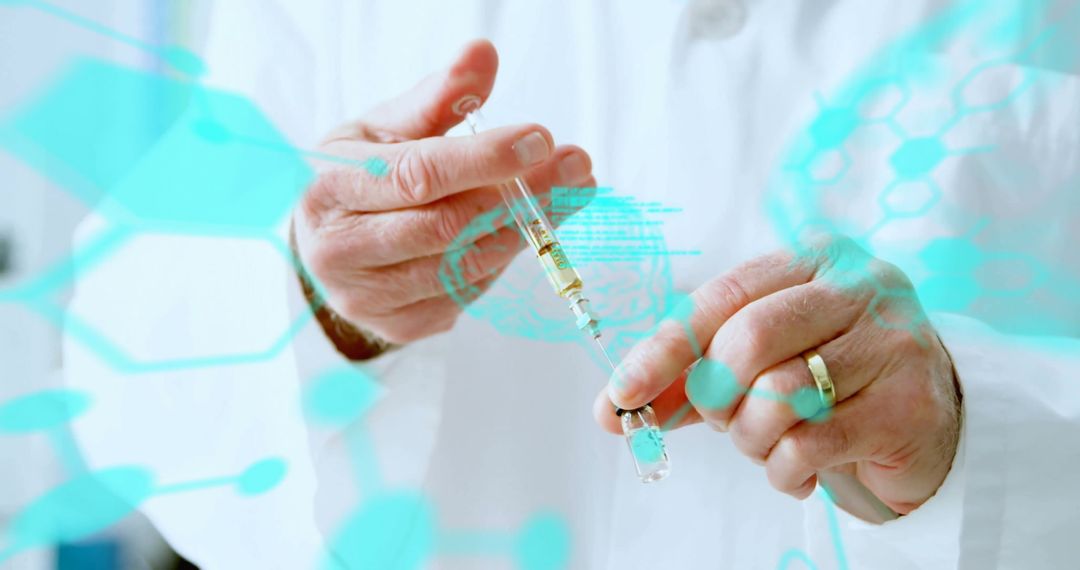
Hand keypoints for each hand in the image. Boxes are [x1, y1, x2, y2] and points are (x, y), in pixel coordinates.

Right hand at [293, 40, 595, 347]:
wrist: (325, 248)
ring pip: (464, 266)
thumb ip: (437, 97)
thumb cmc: (359, 178)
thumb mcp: (383, 129)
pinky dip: (501, 260)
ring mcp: (367, 297)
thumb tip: (482, 54)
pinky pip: (466, 295)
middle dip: (522, 194)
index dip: (484, 159)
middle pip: (448, 225)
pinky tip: (522, 230)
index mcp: (332, 189)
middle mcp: (341, 250)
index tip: (540, 139)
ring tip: (565, 194)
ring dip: (524, 229)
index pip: (418, 174)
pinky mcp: (397, 327)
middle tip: (573, 167)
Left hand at [593, 235, 961, 513]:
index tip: (621, 395)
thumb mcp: (757, 364)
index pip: (720, 298)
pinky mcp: (909, 406)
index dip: (664, 351)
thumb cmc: (829, 381)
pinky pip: (810, 445)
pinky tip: (798, 472)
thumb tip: (611, 409)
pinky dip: (784, 470)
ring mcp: (892, 343)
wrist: (930, 422)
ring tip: (767, 445)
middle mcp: (860, 288)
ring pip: (778, 395)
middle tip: (724, 420)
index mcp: (814, 260)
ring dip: (751, 438)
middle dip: (716, 395)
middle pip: (748, 340)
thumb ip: (688, 379)